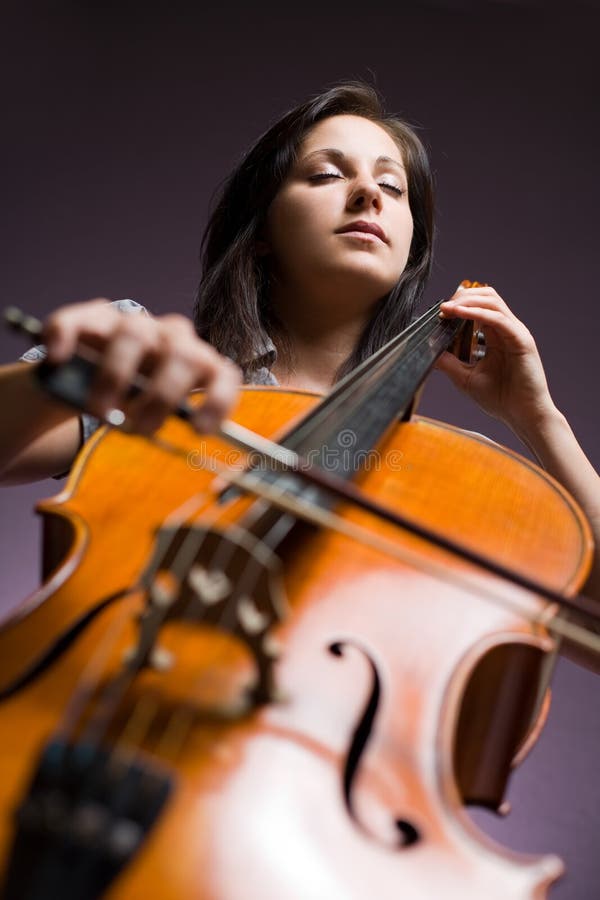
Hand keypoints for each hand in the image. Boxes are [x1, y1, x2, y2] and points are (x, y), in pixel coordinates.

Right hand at [42, 299, 240, 434]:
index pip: (222, 373)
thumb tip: (172, 451)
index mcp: (196, 364)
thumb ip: (165, 427)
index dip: (217, 400)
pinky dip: (67, 336)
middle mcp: (171, 338)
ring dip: (116, 375)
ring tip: (100, 410)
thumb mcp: (153, 416)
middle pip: (182, 354)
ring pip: (134, 334)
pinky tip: (58, 358)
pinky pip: (79, 320)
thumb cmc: (133, 402)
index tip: (201, 430)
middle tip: (141, 428)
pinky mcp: (90, 319)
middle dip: (162, 395)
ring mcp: (131, 324)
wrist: (88, 380)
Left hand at [436, 284, 555, 435]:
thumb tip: (429, 349)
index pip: (478, 307)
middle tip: (443, 307)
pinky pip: (498, 319)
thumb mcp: (465, 378)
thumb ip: (449, 362)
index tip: (439, 312)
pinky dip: (477, 313)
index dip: (459, 304)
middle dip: (463, 296)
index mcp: (496, 336)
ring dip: (467, 301)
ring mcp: (515, 333)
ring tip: (448, 308)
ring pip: (493, 301)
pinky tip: (460, 315)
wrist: (522, 416)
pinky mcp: (521, 340)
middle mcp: (507, 330)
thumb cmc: (500, 399)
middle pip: (487, 296)